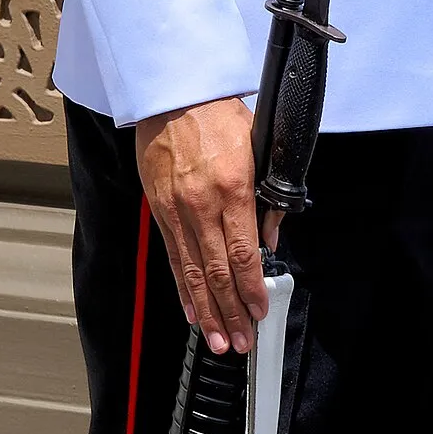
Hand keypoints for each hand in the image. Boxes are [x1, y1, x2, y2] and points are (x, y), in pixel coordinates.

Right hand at [136, 96, 270, 355]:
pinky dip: (182, 287)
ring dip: (207, 310)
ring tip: (218, 339)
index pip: (243, 252)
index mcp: (232, 188)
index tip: (259, 311)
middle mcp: (201, 205)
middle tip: (241, 341)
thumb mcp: (258, 146)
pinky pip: (172, 256)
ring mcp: (176, 210)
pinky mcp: (159, 210)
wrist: (172, 92)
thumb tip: (273, 236)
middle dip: (230, 312)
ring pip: (191, 271)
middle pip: (216, 271)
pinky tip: (192, 309)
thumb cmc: (217, 113)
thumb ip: (269, 195)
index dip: (251, 288)